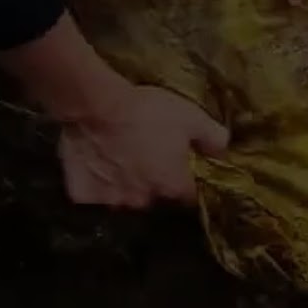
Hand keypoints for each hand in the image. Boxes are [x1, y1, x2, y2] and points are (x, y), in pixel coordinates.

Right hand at [57, 80, 229, 208]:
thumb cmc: (149, 112)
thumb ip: (214, 138)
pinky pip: (93, 195)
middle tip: (149, 156)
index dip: (187, 180)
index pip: (189, 195)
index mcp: (172, 186)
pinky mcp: (84, 196)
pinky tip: (97, 166)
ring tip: (121, 159)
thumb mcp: (192, 118)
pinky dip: (96, 185)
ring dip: (126, 184)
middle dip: (155, 181)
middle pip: (155, 197)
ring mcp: (112, 201)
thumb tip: (223, 151)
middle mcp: (143, 201)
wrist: (98, 106)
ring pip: (124, 197)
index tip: (182, 166)